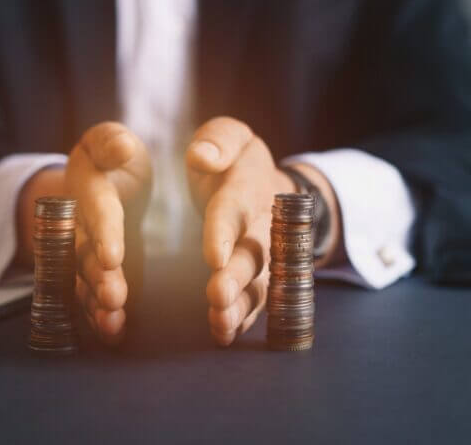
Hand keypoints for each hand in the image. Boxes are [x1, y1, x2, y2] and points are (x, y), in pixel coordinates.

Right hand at [17, 122, 150, 344]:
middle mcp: (77, 223)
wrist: (96, 181)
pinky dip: (98, 315)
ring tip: (112, 323)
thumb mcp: (110, 141)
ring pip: (82, 279)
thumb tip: (123, 148)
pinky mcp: (90, 271)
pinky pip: (88, 295)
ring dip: (95, 302)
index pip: (96, 209)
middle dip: (97, 277)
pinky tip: (112, 333)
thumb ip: (112, 143)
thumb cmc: (110, 159)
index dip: (103, 231)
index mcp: (87, 187)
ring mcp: (80, 251)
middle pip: (83, 252)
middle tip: (114, 298)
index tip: (113, 256)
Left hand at [186, 117, 296, 344]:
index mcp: (248, 186)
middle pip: (253, 253)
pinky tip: (224, 333)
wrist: (269, 188)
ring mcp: (264, 255)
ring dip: (240, 306)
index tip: (212, 254)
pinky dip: (242, 318)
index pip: (235, 209)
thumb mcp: (230, 137)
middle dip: (236, 276)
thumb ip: (218, 141)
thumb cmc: (237, 162)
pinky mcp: (258, 277)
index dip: (225, 231)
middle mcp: (262, 225)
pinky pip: (256, 300)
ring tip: (220, 324)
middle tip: (217, 295)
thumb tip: (201, 156)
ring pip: (258, 284)